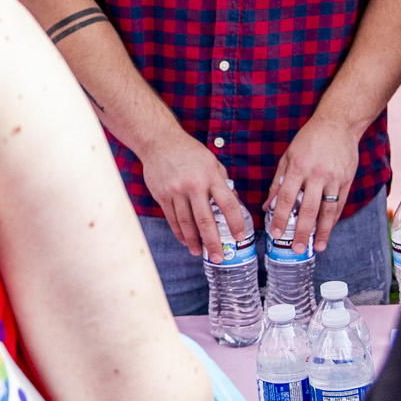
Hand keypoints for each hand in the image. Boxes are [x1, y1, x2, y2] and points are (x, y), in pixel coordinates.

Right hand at [138, 130, 250, 259]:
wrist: (159, 142)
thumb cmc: (189, 152)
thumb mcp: (211, 162)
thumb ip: (223, 181)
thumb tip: (234, 202)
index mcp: (211, 176)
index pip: (228, 204)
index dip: (235, 222)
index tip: (240, 236)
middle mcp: (194, 185)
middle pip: (205, 220)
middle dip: (213, 242)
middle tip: (219, 257)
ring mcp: (176, 191)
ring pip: (186, 223)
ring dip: (194, 241)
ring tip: (200, 253)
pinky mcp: (162, 195)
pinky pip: (172, 219)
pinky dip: (179, 232)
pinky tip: (186, 241)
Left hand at [266, 114, 362, 253]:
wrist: (338, 124)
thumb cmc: (309, 140)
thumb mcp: (288, 156)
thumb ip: (278, 182)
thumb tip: (267, 206)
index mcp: (298, 167)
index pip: (287, 198)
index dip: (280, 217)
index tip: (275, 233)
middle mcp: (316, 174)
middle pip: (308, 208)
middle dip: (301, 231)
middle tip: (296, 249)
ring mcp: (334, 178)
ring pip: (327, 210)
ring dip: (322, 231)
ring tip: (317, 247)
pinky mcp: (347, 180)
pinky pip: (340, 204)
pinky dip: (333, 220)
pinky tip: (328, 231)